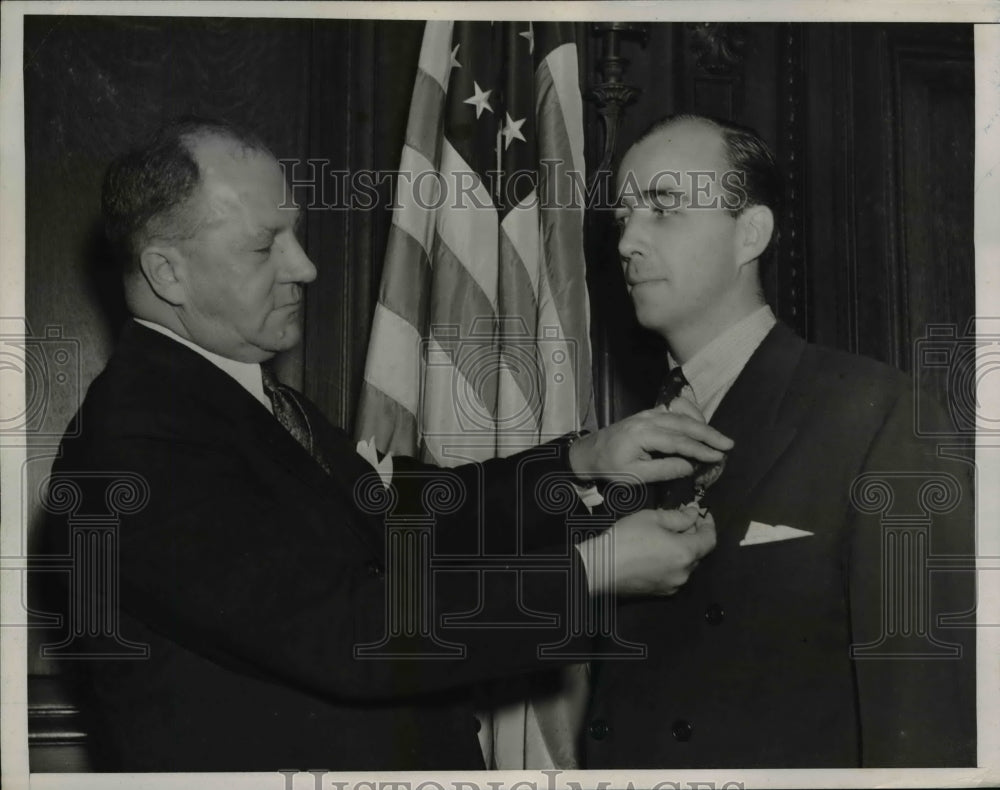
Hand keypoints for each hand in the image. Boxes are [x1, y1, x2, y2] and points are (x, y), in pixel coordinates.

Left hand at [568, 407, 732, 483]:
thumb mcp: (634, 476)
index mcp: (643, 435)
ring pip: (680, 415)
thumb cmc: (609, 468)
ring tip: (718, 437)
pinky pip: (672, 410)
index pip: (678, 441)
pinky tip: (700, 422)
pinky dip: (689, 415)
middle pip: (683, 423)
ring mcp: (647, 414)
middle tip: (728, 444)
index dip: (700, 449)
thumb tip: (690, 466)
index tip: (717, 456)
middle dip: (708, 434)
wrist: (588, 453)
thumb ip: (663, 470)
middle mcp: (647, 419)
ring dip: (701, 424)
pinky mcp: (647, 414)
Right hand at [576, 508, 715, 596]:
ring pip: (685, 565)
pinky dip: (672, 562)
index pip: (710, 539)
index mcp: (686, 553)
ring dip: (682, 550)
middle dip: (694, 535)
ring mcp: (672, 586)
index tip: (702, 512)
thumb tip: (693, 514)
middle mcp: (685, 573)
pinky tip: (657, 553)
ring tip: (667, 536)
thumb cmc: (627, 538)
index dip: (708, 524)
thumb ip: (678, 517)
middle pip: (698, 552)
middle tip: (682, 520)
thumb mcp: (652, 518)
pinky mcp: (659, 593)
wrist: (600, 568)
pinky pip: (673, 574)